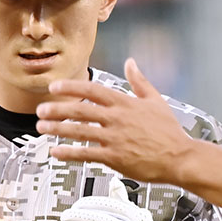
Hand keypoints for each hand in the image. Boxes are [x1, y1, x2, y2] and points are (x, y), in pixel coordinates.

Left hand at [36, 58, 195, 183]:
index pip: (92, 91)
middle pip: (80, 111)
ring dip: (58, 129)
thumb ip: (139, 81)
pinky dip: (69, 153)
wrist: (180, 158)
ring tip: (42, 128)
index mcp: (125, 103)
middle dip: (57, 109)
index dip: (70, 88)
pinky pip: (86, 154)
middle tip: (41, 110)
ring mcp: (115, 139)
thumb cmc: (169, 132)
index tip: (54, 87)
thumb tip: (131, 62)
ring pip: (79, 131)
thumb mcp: (156, 101)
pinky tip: (56, 152)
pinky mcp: (115, 158)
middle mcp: (117, 119)